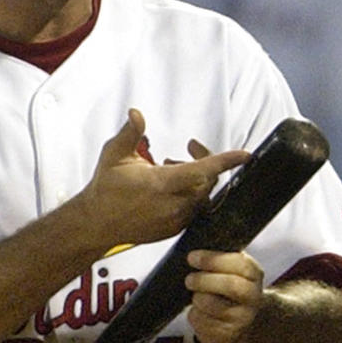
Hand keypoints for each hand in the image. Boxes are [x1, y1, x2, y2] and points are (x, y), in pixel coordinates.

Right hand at [84, 109, 248, 247]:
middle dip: (206, 161)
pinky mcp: (175, 229)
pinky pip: (195, 208)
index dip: (225, 161)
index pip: (202, 171)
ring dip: (196, 178)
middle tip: (191, 148)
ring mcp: (175, 220)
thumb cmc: (105, 188)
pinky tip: (173, 184)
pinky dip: (191, 193)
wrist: (96, 223)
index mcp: (160, 184)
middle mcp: (172, 205)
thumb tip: (137, 113)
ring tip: (171, 166)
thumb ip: (129, 133)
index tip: (245, 155)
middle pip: (207, 181)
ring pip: (203, 195)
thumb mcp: (113, 155)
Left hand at [184, 249, 264, 342]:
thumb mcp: (232, 270)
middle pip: (230, 285)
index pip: (239, 263)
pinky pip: (201, 322)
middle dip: (203, 280)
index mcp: (254, 275)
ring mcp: (242, 319)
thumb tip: (195, 242)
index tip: (192, 257)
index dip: (213, 259)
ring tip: (197, 296)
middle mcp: (253, 298)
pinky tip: (201, 312)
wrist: (242, 323)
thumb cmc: (229, 288)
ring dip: (197, 298)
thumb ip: (221, 258)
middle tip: (189, 279)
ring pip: (210, 304)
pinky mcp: (226, 336)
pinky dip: (195, 314)